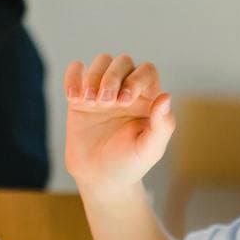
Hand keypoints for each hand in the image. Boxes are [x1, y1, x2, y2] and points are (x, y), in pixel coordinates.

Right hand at [63, 53, 174, 192]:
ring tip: (88, 100)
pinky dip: (73, 77)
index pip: (146, 71)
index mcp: (147, 99)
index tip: (123, 101)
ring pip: (101, 62)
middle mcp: (126, 90)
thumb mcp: (150, 149)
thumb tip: (166, 96)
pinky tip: (74, 97)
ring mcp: (102, 91)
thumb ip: (163, 124)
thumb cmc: (130, 164)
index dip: (136, 79)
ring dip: (93, 76)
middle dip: (112, 76)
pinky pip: (76, 72)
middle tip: (104, 101)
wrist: (100, 178)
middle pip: (122, 62)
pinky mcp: (80, 97)